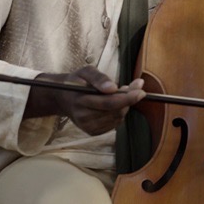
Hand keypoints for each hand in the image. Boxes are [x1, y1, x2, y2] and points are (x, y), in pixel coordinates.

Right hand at [27, 66, 144, 135]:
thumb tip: (114, 87)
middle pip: (116, 111)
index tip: (141, 90)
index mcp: (81, 100)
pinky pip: (114, 124)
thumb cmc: (76, 82)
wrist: (62, 98)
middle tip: (134, 87)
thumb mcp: (85, 72)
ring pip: (117, 118)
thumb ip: (99, 78)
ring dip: (124, 105)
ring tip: (119, 94)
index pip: (109, 102)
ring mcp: (88, 127)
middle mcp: (83, 117)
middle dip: (129, 99)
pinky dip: (118, 113)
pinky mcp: (92, 132)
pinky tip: (113, 105)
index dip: (127, 97)